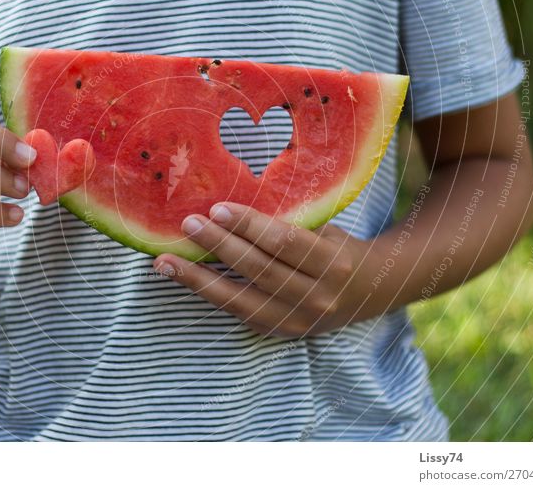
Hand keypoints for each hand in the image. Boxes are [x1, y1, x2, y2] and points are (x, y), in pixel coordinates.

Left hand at [153, 203, 374, 336]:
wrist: (367, 292)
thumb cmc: (336, 249)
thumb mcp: (323, 230)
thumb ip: (288, 222)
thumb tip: (232, 200)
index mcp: (332, 263)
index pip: (284, 242)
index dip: (249, 225)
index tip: (217, 208)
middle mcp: (317, 296)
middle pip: (259, 270)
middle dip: (220, 245)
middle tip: (188, 224)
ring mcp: (297, 320)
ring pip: (241, 298)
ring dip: (198, 278)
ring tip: (165, 260)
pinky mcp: (279, 332)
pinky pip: (238, 311)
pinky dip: (208, 294)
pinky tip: (183, 278)